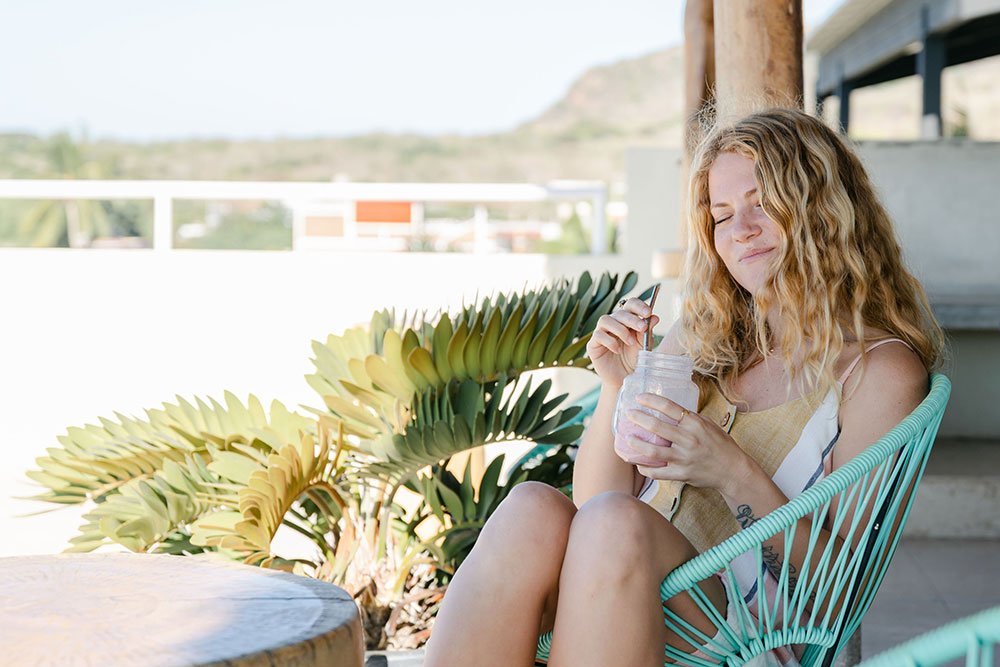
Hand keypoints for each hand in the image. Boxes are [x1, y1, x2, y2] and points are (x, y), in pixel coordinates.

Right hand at [587, 298, 659, 386]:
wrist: (625, 378)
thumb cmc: (634, 360)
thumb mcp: (644, 345)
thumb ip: (647, 331)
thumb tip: (654, 317)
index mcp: (627, 320)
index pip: (630, 304)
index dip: (638, 305)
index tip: (648, 312)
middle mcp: (613, 323)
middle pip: (619, 312)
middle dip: (632, 319)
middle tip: (642, 328)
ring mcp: (601, 332)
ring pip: (605, 320)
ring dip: (620, 329)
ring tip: (631, 342)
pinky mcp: (593, 344)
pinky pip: (598, 335)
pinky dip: (610, 341)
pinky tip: (619, 350)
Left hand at [623, 393, 757, 494]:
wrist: (733, 470)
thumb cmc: (720, 444)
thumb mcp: (708, 425)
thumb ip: (689, 419)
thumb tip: (667, 410)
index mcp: (695, 424)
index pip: (669, 407)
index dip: (651, 400)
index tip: (639, 397)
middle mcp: (689, 440)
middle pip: (656, 427)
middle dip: (638, 418)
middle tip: (628, 414)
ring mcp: (684, 458)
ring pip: (652, 451)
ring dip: (636, 444)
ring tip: (627, 438)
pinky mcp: (681, 474)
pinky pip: (657, 473)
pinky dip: (644, 468)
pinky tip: (637, 463)